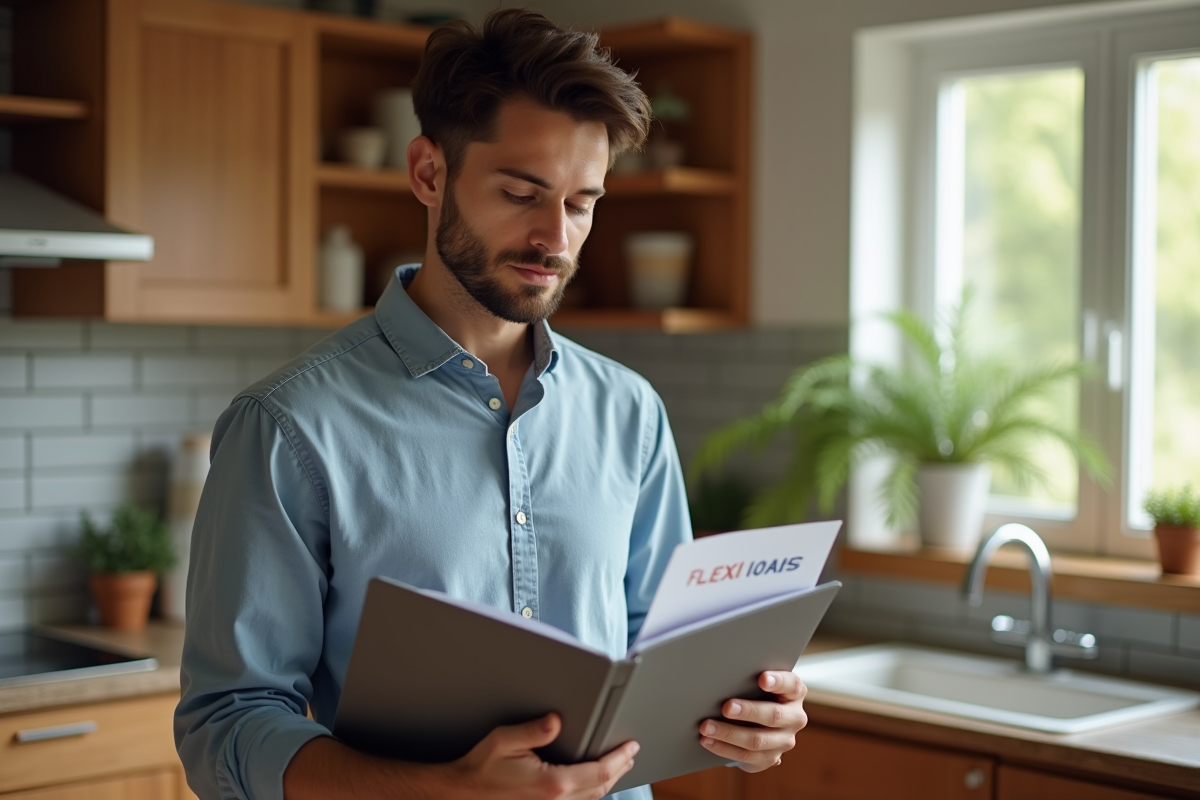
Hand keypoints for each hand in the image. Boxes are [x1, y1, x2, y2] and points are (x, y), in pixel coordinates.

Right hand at [451, 713, 637, 799]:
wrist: (463, 793)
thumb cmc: (482, 767)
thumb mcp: (505, 741)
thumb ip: (533, 730)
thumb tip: (557, 720)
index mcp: (552, 783)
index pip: (599, 771)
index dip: (620, 758)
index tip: (631, 746)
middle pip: (601, 786)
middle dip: (620, 768)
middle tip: (630, 753)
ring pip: (592, 798)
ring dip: (608, 781)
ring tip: (618, 764)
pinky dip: (592, 792)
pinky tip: (591, 781)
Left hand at [698, 670, 807, 771]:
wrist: (759, 720)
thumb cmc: (754, 691)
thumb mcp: (757, 682)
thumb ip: (748, 679)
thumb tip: (721, 675)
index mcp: (794, 693)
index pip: (791, 684)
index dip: (777, 681)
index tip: (762, 679)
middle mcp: (794, 718)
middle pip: (774, 715)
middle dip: (748, 711)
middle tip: (726, 707)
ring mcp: (784, 741)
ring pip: (757, 740)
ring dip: (729, 734)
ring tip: (706, 727)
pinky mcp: (771, 758)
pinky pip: (746, 757)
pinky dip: (724, 748)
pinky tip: (708, 741)